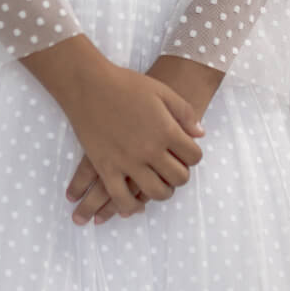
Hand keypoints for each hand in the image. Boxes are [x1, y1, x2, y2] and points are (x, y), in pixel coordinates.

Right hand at [66, 54, 224, 225]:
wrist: (89, 84)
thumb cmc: (126, 84)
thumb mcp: (161, 91)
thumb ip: (185, 112)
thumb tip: (200, 134)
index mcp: (166, 130)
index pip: (194, 156)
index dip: (194, 156)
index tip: (187, 153)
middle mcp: (150, 150)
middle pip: (178, 178)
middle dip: (180, 176)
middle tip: (174, 171)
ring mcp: (128, 161)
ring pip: (155, 192)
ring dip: (162, 192)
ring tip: (159, 186)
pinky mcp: (106, 168)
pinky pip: (121, 198)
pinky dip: (130, 207)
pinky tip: (134, 205)